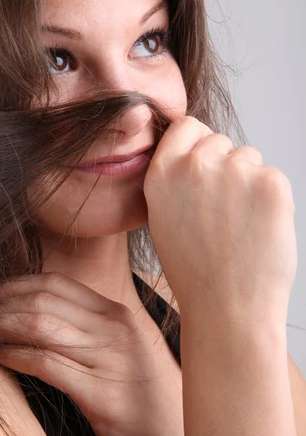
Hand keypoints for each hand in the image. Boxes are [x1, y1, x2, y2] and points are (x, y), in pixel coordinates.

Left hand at [0, 272, 183, 435]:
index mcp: (115, 314)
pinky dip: (15, 356)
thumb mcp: (118, 348)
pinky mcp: (102, 393)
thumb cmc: (139, 392)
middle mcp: (114, 328)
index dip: (16, 285)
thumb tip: (36, 314)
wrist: (173, 433)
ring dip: (1, 327)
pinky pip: (47, 364)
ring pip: (41, 326)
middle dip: (1, 304)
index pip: (57, 283)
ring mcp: (110, 358)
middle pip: (44, 301)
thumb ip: (85, 327)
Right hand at [143, 115, 296, 326]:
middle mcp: (195, 165)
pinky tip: (258, 229)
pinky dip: (271, 199)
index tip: (204, 163)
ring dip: (248, 182)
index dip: (198, 142)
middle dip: (225, 165)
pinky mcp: (270, 183)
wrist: (227, 308)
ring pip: (249, 158)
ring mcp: (234, 171)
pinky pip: (273, 176)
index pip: (186, 126)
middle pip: (220, 141)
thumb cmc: (196, 270)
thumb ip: (174, 180)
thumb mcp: (162, 218)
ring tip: (239, 224)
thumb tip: (196, 153)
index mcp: (162, 173)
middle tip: (223, 209)